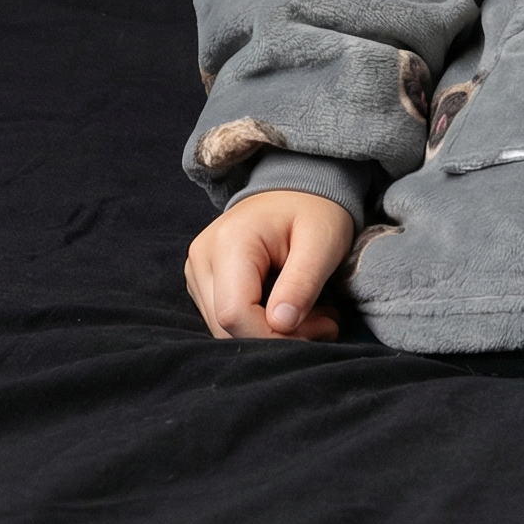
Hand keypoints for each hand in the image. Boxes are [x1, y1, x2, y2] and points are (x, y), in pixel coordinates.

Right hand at [185, 189, 355, 340]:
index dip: (274, 334)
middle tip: (325, 324)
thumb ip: (302, 282)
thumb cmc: (316, 210)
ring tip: (315, 315)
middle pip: (226, 325)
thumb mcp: (323, 241)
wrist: (300, 187)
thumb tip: (280, 324)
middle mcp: (202, 257)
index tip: (322, 328)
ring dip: (270, 333)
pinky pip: (226, 319)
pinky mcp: (204, 282)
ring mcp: (198, 270)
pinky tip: (291, 310)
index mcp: (229, 242)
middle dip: (277, 336)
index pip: (235, 313)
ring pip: (225, 328)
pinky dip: (260, 325)